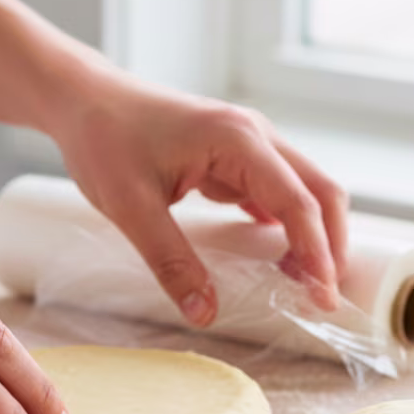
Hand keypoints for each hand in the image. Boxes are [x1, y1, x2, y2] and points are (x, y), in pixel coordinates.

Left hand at [53, 79, 348, 322]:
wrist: (83, 99)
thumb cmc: (104, 141)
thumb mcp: (131, 207)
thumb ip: (171, 261)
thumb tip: (204, 314)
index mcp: (238, 140)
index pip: (298, 201)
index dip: (317, 252)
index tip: (324, 299)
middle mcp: (254, 135)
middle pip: (319, 190)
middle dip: (330, 244)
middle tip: (324, 298)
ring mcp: (246, 142)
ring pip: (302, 190)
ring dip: (311, 234)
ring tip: (304, 285)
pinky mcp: (232, 154)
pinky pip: (274, 191)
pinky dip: (285, 224)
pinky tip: (277, 259)